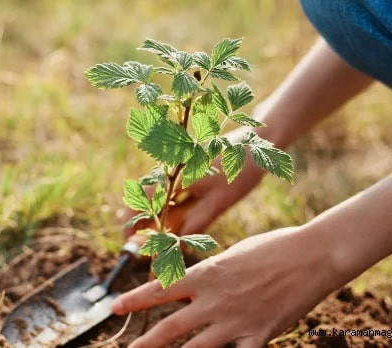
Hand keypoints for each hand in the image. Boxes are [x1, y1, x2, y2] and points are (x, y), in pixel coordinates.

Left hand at [112, 226, 343, 347]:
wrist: (311, 255)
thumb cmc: (273, 248)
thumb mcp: (232, 255)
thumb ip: (210, 275)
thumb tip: (193, 285)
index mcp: (206, 274)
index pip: (160, 290)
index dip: (134, 299)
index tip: (115, 306)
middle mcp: (214, 300)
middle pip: (170, 327)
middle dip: (145, 342)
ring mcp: (235, 321)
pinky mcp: (258, 336)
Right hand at [124, 153, 265, 241]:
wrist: (259, 142)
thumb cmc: (241, 170)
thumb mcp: (220, 202)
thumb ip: (196, 223)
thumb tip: (177, 246)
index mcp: (175, 174)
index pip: (142, 199)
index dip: (132, 222)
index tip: (131, 242)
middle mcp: (172, 169)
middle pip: (146, 199)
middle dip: (143, 224)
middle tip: (147, 249)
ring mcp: (178, 168)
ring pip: (158, 197)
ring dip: (156, 218)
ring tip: (162, 242)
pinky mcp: (187, 169)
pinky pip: (170, 192)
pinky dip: (169, 209)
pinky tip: (178, 225)